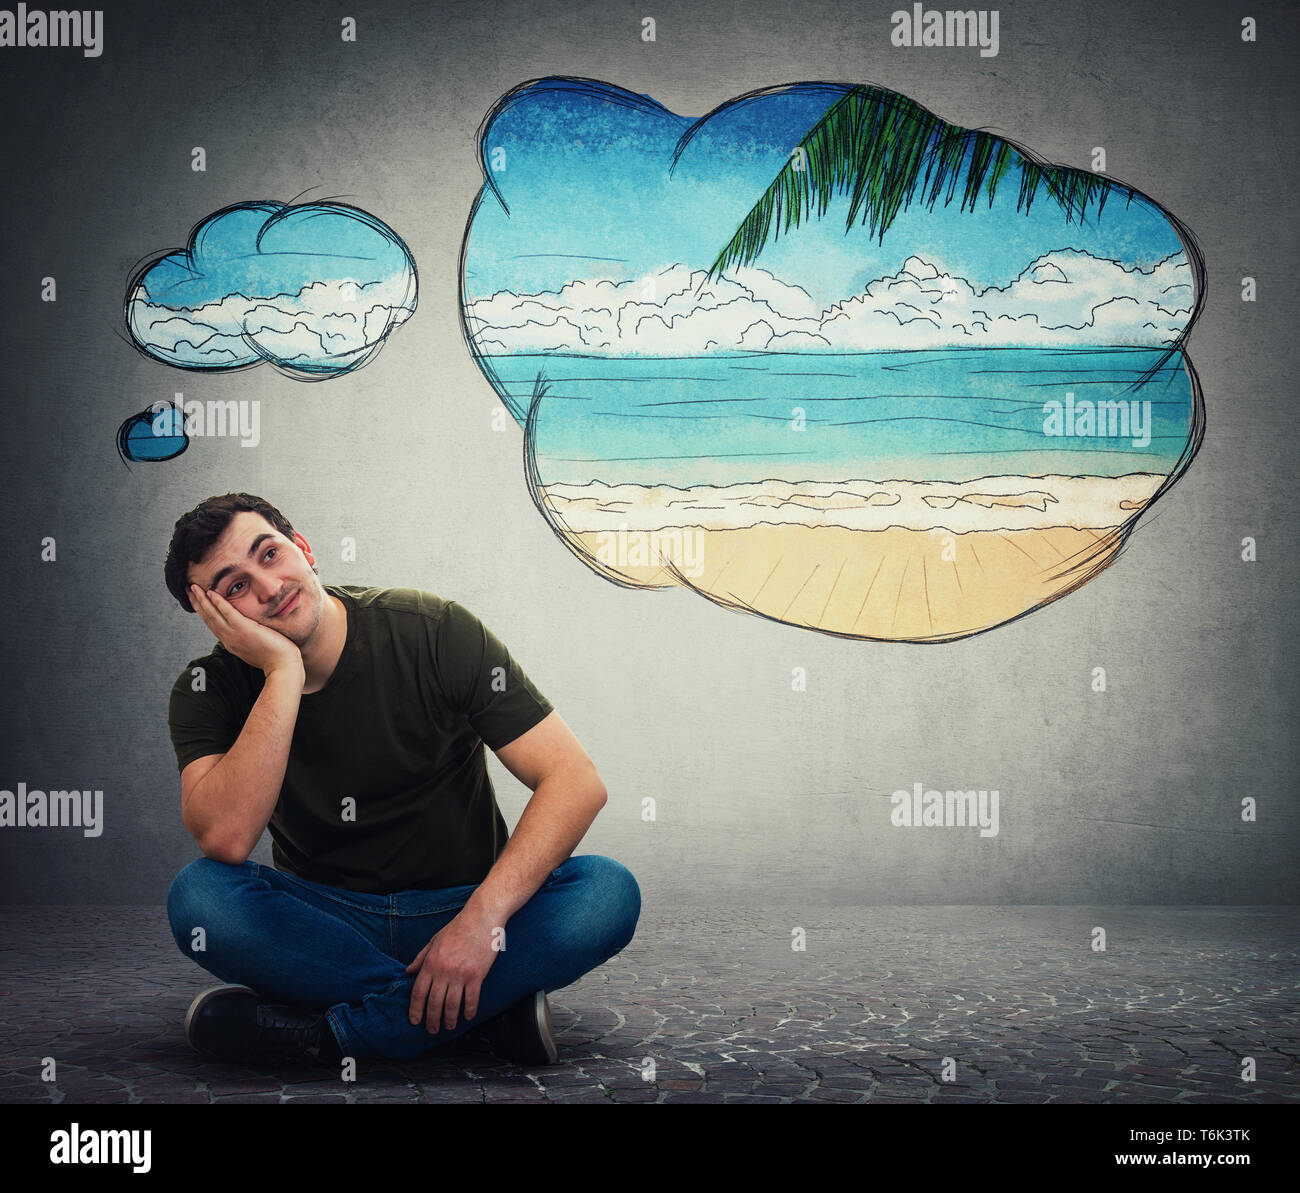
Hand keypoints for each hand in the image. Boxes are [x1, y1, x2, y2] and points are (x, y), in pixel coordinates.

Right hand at [189, 584, 303, 678]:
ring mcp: (235, 635)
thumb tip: (249, 629)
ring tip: (192, 587)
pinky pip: (228, 613)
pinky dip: (218, 603)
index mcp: (231, 642)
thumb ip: (248, 637)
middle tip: (187, 589)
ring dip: (202, 600)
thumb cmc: (275, 657)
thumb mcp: (256, 646)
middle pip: (208, 618)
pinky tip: (211, 593)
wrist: (283, 667)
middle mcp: (229, 639)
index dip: (202, 611)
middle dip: (196, 603)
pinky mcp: (245, 630)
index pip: (212, 624)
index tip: (195, 599)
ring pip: (213, 615)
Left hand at [405, 906, 501, 1032]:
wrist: (481, 918)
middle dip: (432, 1020)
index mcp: (431, 962)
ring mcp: (460, 974)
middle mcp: (443, 971)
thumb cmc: (458, 927)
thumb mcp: (434, 940)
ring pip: (452, 1005)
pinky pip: (471, 999)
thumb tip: (408, 971)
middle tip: (432, 1029)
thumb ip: (420, 957)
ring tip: (449, 1027)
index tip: (415, 1021)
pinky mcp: (476, 975)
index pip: (418, 992)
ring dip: (449, 1020)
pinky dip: (469, 1011)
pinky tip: (468, 1016)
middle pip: (434, 1003)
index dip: (415, 1010)